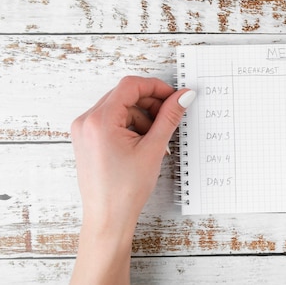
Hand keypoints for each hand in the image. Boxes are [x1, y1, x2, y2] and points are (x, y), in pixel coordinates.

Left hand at [70, 76, 195, 284]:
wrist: (108, 218)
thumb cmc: (125, 190)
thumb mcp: (154, 148)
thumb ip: (169, 117)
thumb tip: (183, 96)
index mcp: (100, 121)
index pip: (130, 86)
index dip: (155, 87)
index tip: (173, 96)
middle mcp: (86, 121)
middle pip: (124, 95)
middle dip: (149, 103)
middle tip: (168, 117)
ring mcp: (84, 130)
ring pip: (119, 108)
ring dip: (141, 116)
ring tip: (154, 140)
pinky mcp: (87, 139)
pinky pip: (111, 120)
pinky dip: (130, 126)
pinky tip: (142, 144)